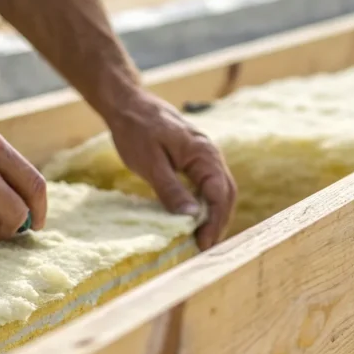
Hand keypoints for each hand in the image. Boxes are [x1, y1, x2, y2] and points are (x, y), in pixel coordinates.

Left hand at [105, 91, 235, 249]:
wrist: (128, 104)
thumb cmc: (136, 130)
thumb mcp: (150, 163)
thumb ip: (171, 189)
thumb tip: (191, 217)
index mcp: (204, 154)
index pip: (220, 194)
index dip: (215, 222)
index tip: (203, 245)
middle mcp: (211, 155)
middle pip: (225, 195)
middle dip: (218, 223)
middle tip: (203, 249)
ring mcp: (204, 158)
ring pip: (218, 192)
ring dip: (212, 216)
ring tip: (200, 240)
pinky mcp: (194, 161)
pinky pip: (206, 186)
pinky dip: (204, 205)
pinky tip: (193, 221)